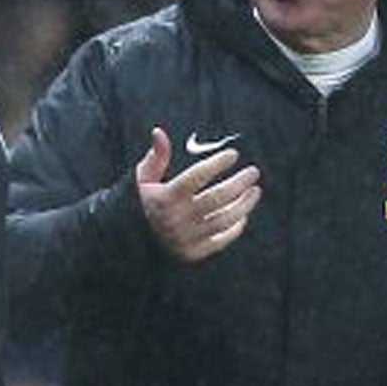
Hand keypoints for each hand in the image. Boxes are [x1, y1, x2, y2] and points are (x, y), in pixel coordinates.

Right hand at [136, 126, 261, 262]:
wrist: (131, 243)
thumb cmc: (141, 204)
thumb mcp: (141, 180)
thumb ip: (155, 157)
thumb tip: (159, 132)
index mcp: (165, 197)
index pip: (197, 176)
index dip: (218, 163)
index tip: (233, 154)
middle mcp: (177, 218)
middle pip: (217, 198)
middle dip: (239, 183)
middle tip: (254, 172)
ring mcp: (186, 238)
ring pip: (224, 219)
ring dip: (244, 204)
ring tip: (255, 191)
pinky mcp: (193, 253)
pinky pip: (221, 240)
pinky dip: (235, 227)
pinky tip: (243, 214)